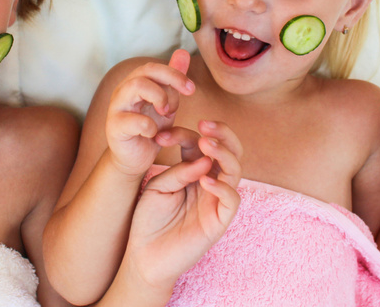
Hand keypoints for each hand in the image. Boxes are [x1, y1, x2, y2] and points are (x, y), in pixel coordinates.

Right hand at [105, 50, 194, 176]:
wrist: (135, 159)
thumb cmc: (150, 129)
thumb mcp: (167, 102)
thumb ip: (172, 80)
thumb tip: (182, 53)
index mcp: (135, 83)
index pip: (153, 67)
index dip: (175, 73)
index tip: (191, 88)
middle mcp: (123, 91)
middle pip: (145, 71)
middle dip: (170, 79)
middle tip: (186, 96)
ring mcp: (116, 108)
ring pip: (135, 86)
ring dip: (158, 97)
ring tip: (167, 113)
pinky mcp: (115, 127)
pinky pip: (131, 120)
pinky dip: (148, 126)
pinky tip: (154, 133)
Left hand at [122, 121, 241, 291]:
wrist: (144, 255)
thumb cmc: (149, 219)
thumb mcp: (157, 187)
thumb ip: (178, 171)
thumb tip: (203, 158)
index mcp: (194, 171)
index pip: (199, 144)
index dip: (184, 134)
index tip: (161, 134)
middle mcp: (210, 182)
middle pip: (229, 151)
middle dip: (221, 133)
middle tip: (205, 123)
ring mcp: (216, 201)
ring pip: (235, 170)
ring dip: (223, 153)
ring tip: (207, 144)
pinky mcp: (219, 221)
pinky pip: (232, 200)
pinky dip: (223, 187)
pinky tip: (205, 180)